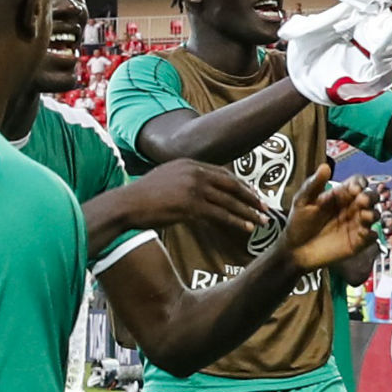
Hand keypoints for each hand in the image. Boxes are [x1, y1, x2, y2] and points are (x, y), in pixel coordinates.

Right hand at [117, 157, 271, 245]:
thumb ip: (184, 181)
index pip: (223, 173)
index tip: (254, 195)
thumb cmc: (142, 198)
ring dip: (248, 212)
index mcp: (189, 163)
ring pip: (228, 201)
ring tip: (262, 220)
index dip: (241, 185)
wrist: (126, 205)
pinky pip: (220, 214)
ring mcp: (192, 188)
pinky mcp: (190, 205)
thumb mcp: (165, 180)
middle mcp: (194, 172)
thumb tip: (197, 193)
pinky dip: (236, 221)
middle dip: (251, 197)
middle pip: (231, 185)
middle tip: (265, 207)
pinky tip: (247, 227)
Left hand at [282, 181, 377, 269]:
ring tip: (364, 216)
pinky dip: (371, 234)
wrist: (295, 250)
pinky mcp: (358, 242)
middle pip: (371, 196)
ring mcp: (356, 224)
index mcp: (340, 195)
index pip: (358, 183)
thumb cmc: (298, 223)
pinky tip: (363, 233)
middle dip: (371, 196)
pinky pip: (372, 236)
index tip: (354, 188)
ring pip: (375, 214)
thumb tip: (325, 166)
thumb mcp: (302, 201)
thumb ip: (314, 184)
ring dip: (373, 213)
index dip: (359, 183)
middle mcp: (352, 207)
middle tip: (362, 200)